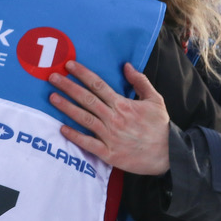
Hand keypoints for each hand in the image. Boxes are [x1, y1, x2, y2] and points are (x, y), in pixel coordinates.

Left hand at [49, 62, 170, 175]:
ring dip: (67, 107)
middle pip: (87, 99)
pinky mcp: (109, 153)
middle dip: (68, 86)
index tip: (69, 65)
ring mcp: (110, 136)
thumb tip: (126, 65)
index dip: (82, 74)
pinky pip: (88, 143)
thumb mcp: (155, 100)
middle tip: (52, 77)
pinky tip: (62, 128)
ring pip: (84, 118)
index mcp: (123, 104)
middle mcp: (114, 118)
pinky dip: (75, 136)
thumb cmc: (160, 126)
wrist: (168, 155)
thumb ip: (140, 81)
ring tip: (52, 97)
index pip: (98, 85)